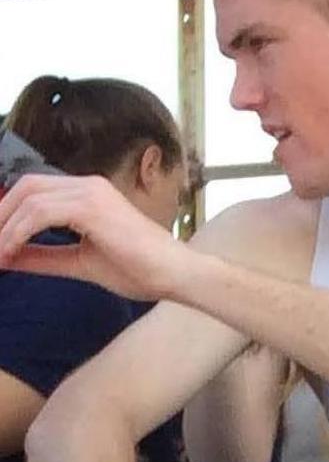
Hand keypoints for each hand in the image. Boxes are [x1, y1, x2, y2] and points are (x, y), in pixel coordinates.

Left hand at [0, 171, 194, 301]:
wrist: (177, 275)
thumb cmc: (142, 270)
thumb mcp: (80, 262)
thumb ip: (44, 256)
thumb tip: (7, 257)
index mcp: (88, 194)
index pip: (34, 191)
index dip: (8, 212)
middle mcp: (87, 185)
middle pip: (25, 187)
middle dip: (0, 214)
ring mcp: (90, 193)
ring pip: (28, 198)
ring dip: (4, 227)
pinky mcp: (91, 207)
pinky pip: (40, 213)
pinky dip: (18, 232)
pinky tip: (8, 251)